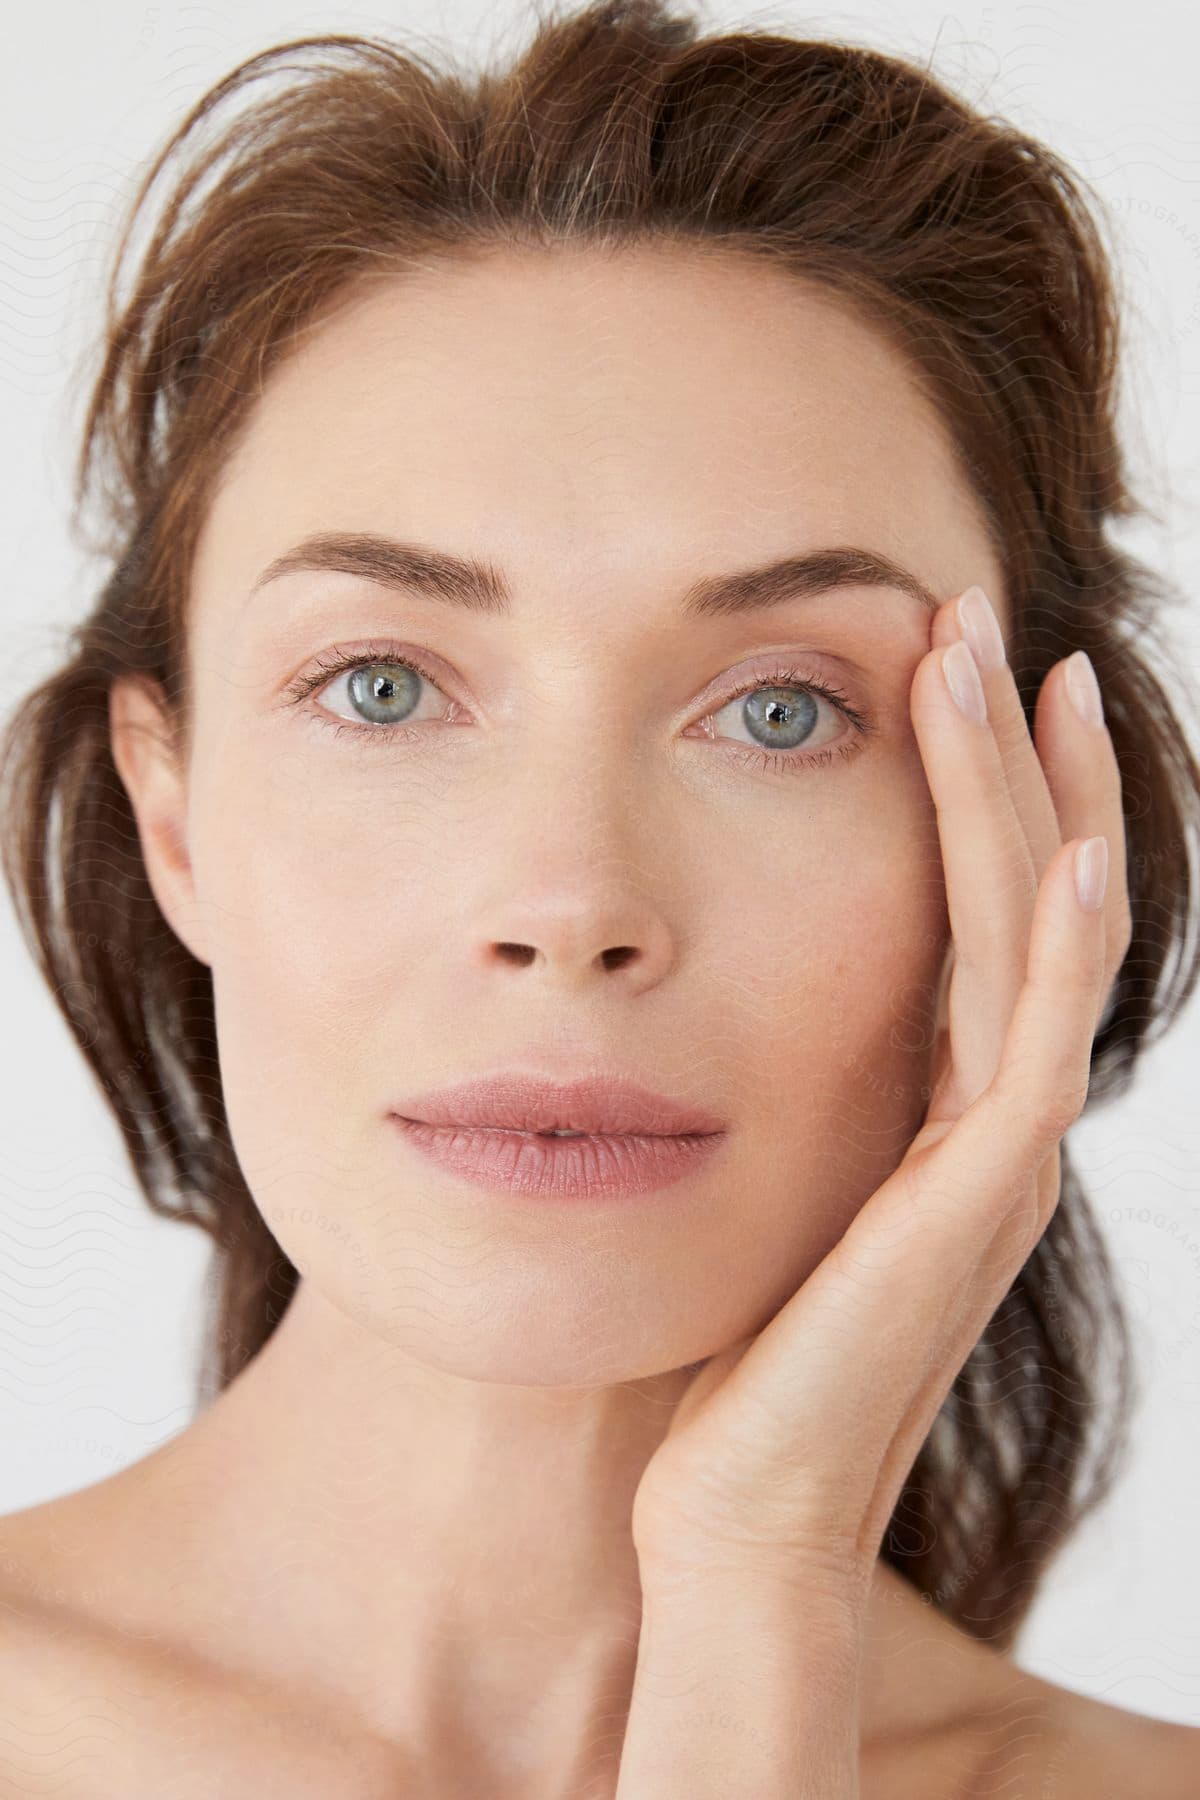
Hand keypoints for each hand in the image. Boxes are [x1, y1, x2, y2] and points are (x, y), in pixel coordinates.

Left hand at [629, 585, 1131, 1618]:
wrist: (728, 1512)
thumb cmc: (724, 1353)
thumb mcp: (754, 1172)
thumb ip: (773, 1081)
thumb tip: (707, 986)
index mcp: (938, 1103)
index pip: (979, 906)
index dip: (976, 781)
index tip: (940, 661)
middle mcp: (989, 1118)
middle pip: (1026, 893)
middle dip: (1009, 749)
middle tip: (982, 611)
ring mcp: (996, 1162)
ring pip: (1036, 940)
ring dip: (1022, 798)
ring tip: (998, 663)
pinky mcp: (975, 1209)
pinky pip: (1032, 1047)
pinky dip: (1059, 942)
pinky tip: (1062, 846)